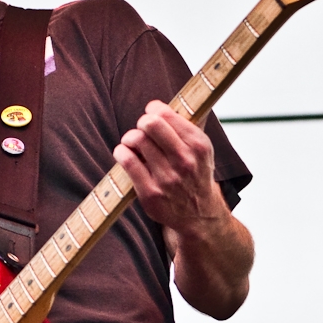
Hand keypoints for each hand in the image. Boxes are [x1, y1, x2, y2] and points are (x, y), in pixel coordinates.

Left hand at [113, 100, 227, 236]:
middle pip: (150, 124)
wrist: (199, 216)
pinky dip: (121, 152)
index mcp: (199, 145)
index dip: (153, 110)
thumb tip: (158, 105)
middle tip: (141, 129)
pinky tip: (123, 153)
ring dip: (129, 138)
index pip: (166, 114)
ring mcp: (168, 178)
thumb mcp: (201, 151)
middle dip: (141, 123)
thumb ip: (185, 128)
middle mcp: (185, 161)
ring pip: (137, 141)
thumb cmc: (195, 176)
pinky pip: (128, 162)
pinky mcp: (151, 193)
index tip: (150, 113)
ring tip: (132, 143)